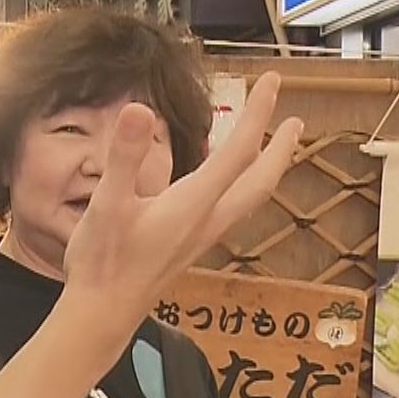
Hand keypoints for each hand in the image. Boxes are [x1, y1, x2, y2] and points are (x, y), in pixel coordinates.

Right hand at [62, 71, 300, 344]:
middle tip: (296, 121)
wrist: (102, 315)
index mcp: (192, 204)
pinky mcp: (190, 247)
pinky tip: (226, 184)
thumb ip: (125, 157)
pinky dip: (242, 187)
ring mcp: (200, 237)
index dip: (258, 114)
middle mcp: (206, 220)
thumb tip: (140, 110)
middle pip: (258, 181)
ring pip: (249, 198)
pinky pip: (230, 209)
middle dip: (280, 148)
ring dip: (266, 169)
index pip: (237, 152)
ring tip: (275, 148)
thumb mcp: (107, 204)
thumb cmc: (102, 262)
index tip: (272, 82)